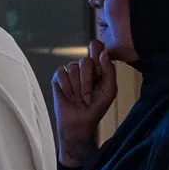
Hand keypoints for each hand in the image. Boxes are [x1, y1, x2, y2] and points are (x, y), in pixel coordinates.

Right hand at [52, 42, 117, 166]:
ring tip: (79, 99)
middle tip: (88, 97)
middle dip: (87, 82)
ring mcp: (70, 71)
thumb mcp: (110, 90)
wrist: (79, 123)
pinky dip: (66, 88)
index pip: (96, 46)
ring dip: (77, 89)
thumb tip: (103, 53)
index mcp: (98, 66)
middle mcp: (83, 66)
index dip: (97, 54)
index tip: (99, 72)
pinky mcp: (58, 77)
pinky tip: (69, 97)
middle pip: (85, 61)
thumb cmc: (96, 108)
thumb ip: (110, 70)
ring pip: (72, 68)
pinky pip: (61, 73)